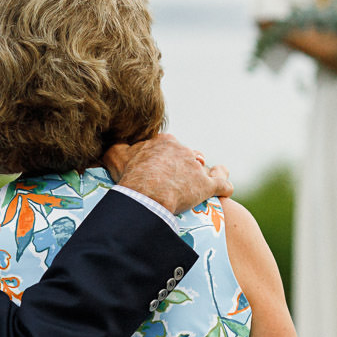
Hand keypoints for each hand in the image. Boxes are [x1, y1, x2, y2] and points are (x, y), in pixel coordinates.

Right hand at [105, 134, 232, 213]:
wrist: (146, 194)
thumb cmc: (130, 175)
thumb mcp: (115, 155)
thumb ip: (116, 149)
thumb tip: (111, 149)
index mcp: (164, 142)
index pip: (169, 147)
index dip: (164, 158)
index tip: (157, 168)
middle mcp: (183, 150)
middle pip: (187, 156)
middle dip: (182, 166)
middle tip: (173, 180)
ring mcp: (196, 168)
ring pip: (204, 168)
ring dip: (201, 175)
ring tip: (197, 183)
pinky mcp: (206, 185)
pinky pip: (222, 184)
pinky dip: (225, 186)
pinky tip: (225, 190)